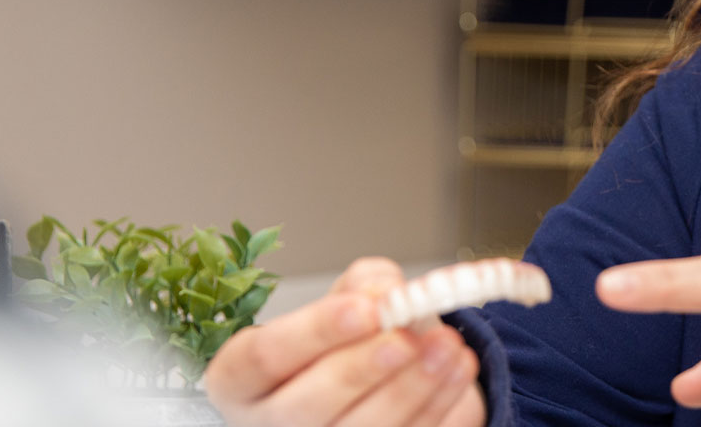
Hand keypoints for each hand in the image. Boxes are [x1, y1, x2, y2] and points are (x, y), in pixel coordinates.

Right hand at [205, 257, 486, 426]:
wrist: (377, 379)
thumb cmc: (347, 340)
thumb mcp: (347, 299)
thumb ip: (364, 285)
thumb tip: (385, 291)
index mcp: (242, 377)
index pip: (264, 355)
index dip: (315, 332)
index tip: (365, 309)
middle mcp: (268, 423)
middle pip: (307, 404)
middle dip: (364, 368)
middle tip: (407, 338)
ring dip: (410, 388)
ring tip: (448, 346)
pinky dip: (435, 404)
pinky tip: (458, 370)